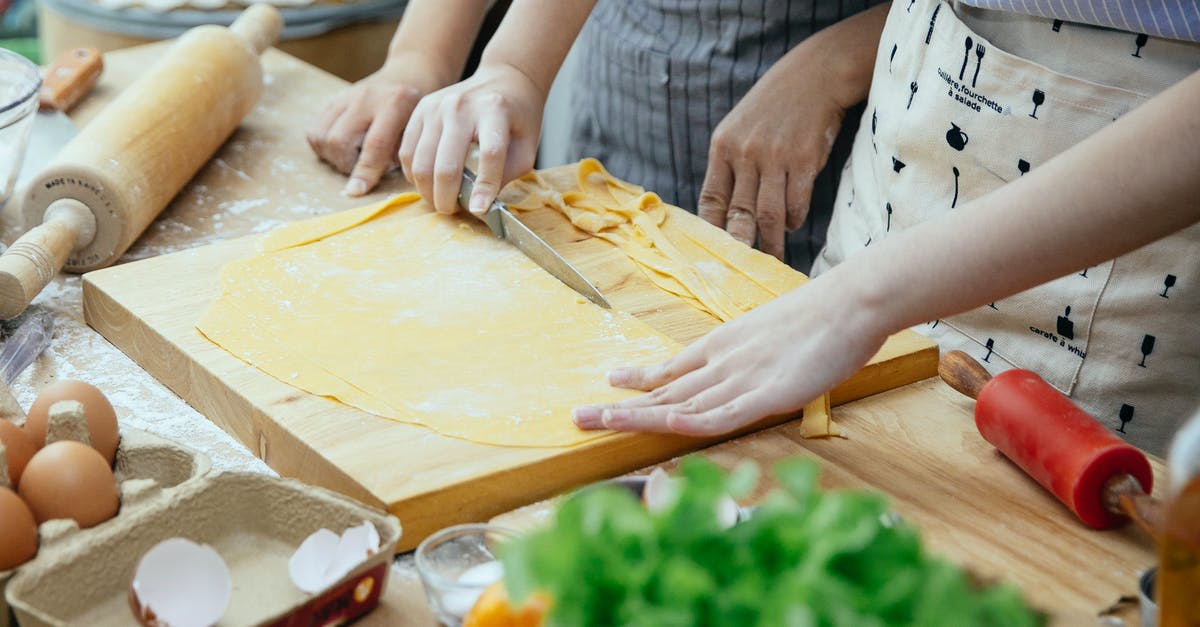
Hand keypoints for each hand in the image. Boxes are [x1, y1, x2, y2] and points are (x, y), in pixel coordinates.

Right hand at [307, 55, 449, 195]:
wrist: (411, 72)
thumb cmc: (422, 109)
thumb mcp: (423, 128)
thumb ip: (404, 152)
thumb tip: (373, 178)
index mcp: (396, 103)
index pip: (375, 144)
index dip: (364, 172)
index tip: (356, 192)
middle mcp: (367, 97)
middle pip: (338, 141)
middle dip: (346, 164)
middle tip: (363, 167)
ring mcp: (347, 96)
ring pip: (320, 136)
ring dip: (333, 157)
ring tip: (354, 157)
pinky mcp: (334, 99)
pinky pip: (315, 130)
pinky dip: (324, 146)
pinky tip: (344, 147)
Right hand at [398, 63, 543, 214]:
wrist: (505, 80)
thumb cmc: (518, 118)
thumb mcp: (526, 147)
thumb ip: (506, 175)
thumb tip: (479, 205)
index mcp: (494, 111)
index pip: (490, 155)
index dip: (485, 187)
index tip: (479, 210)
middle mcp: (461, 106)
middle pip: (446, 164)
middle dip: (446, 198)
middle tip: (452, 211)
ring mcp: (436, 106)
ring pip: (420, 163)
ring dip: (428, 191)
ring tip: (440, 200)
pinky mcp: (420, 109)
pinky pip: (407, 151)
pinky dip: (413, 174)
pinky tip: (427, 182)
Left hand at [572, 272, 887, 435]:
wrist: (850, 301)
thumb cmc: (822, 317)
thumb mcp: (773, 334)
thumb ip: (754, 352)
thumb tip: (748, 364)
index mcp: (725, 346)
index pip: (674, 369)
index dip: (640, 380)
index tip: (610, 382)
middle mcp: (723, 363)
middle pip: (664, 391)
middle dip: (620, 406)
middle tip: (577, 415)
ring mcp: (742, 378)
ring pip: (680, 404)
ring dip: (637, 416)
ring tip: (596, 422)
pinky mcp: (767, 394)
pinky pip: (722, 413)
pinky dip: (691, 421)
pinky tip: (663, 425)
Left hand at [697, 4, 885, 259]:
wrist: (815, 74)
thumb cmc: (776, 106)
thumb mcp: (742, 127)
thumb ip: (733, 165)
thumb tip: (728, 213)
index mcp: (723, 147)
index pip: (711, 199)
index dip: (712, 230)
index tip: (715, 253)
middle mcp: (746, 153)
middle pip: (739, 214)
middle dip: (740, 247)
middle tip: (742, 271)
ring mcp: (775, 157)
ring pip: (769, 216)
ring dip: (771, 242)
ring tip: (772, 259)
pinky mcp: (805, 160)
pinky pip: (796, 204)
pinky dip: (794, 220)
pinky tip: (792, 224)